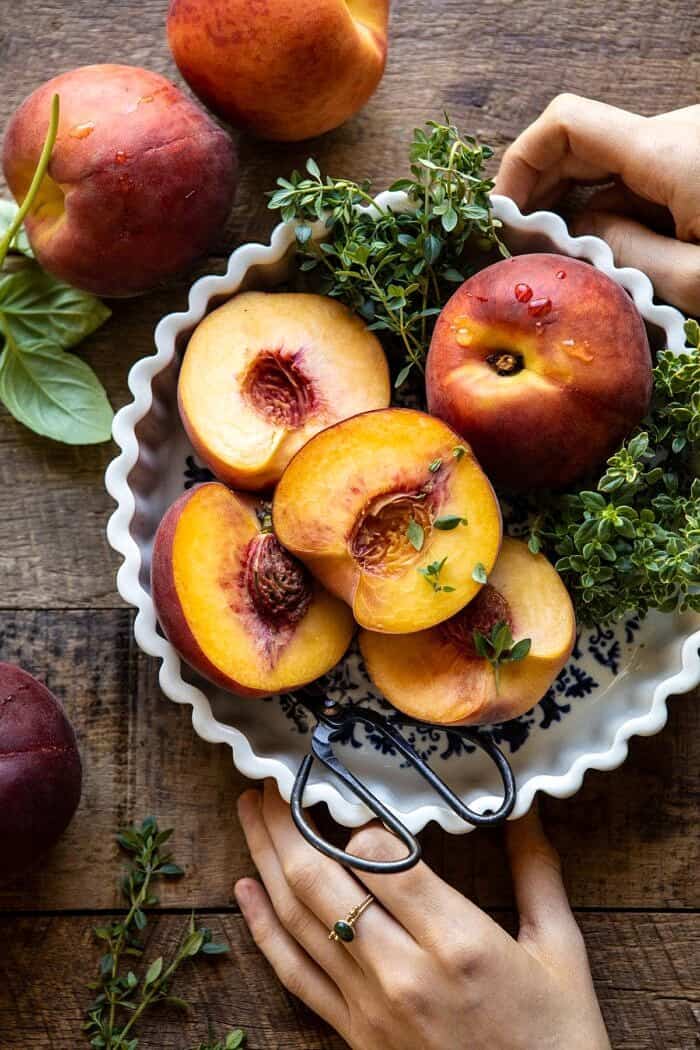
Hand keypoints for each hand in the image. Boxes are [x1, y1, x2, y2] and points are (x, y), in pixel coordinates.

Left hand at [234, 782, 609, 1049]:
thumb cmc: (558, 1038)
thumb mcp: (561, 951)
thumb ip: (537, 872)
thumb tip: (526, 808)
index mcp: (459, 943)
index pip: (384, 859)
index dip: (361, 819)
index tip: (358, 794)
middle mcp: (403, 972)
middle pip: (324, 880)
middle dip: (288, 821)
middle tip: (274, 778)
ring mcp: (370, 1007)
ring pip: (299, 917)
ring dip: (266, 857)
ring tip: (249, 809)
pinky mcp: (354, 1033)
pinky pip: (294, 974)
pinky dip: (263, 928)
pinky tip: (245, 890)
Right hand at [494, 94, 699, 314]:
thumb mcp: (697, 279)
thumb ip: (628, 256)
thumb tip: (578, 238)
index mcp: (665, 151)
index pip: (564, 125)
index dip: (518, 165)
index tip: (502, 219)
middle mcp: (672, 135)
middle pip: (576, 146)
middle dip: (537, 197)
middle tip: (520, 253)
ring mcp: (684, 151)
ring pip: (605, 173)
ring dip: (575, 215)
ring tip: (558, 266)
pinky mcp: (694, 170)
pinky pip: (636, 187)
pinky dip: (609, 220)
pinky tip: (601, 262)